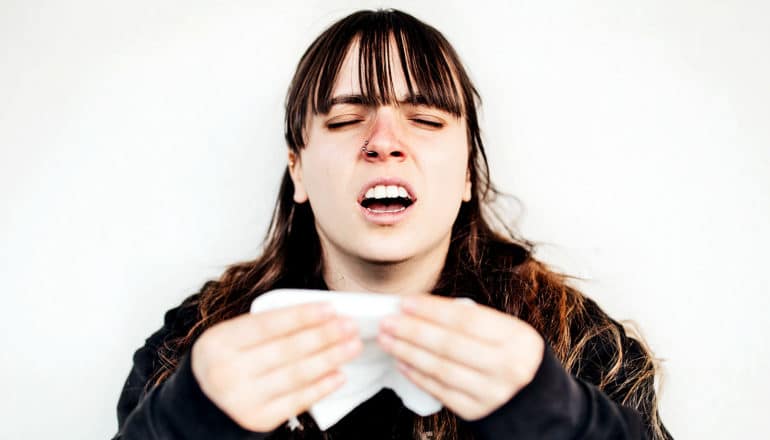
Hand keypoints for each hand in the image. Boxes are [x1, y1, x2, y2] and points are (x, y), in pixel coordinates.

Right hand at [191, 303, 362, 431]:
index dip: (302, 315)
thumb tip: (320, 314)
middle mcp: (227, 371)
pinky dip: (321, 386)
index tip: (331, 307)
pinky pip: (297, 401)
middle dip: (325, 335)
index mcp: (220, 342)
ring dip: (330, 358)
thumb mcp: (232, 336)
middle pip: (287, 350)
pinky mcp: (258, 419)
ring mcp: (242, 399)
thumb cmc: (227, 360)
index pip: (268, 324)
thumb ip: (266, 325)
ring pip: (297, 375)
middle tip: (350, 325)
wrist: (203, 402)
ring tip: (352, 345)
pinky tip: (339, 374)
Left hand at [377, 294, 543, 420]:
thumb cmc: (510, 354)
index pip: (466, 319)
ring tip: (387, 339)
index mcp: (517, 338)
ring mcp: (492, 392)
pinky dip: (416, 374)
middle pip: (449, 344)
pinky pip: (439, 390)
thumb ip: (471, 320)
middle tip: (387, 321)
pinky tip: (401, 361)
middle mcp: (508, 366)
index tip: (405, 302)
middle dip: (412, 330)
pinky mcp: (477, 412)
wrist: (533, 398)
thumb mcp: (506, 332)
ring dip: (407, 352)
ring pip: (440, 368)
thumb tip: (420, 309)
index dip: (432, 310)